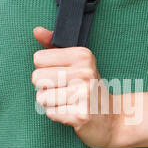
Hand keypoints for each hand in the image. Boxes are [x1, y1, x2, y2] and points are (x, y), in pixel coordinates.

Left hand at [30, 27, 122, 147]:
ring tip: (68, 101)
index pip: (38, 59)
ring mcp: (84, 94)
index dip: (45, 68)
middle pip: (37, 78)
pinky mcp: (80, 115)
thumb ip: (53, 45)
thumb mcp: (75, 61)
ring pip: (41, 97)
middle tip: (64, 90)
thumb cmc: (87, 86)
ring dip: (50, 102)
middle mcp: (84, 72)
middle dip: (45, 86)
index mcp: (82, 55)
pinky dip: (57, 114)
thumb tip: (36, 31)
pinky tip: (70, 112)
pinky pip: (50, 113)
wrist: (111, 117)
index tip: (61, 74)